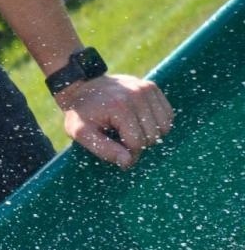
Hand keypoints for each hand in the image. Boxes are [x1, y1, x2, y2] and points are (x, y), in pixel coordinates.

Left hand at [57, 73, 172, 168]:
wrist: (82, 87)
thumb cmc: (80, 113)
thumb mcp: (81, 133)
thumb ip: (104, 150)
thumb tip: (128, 162)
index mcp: (119, 107)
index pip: (137, 143)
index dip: (128, 154)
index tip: (116, 150)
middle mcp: (137, 95)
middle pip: (153, 136)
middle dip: (139, 144)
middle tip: (121, 138)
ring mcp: (146, 89)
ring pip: (164, 127)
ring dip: (150, 134)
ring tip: (130, 130)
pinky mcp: (152, 87)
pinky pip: (168, 115)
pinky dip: (157, 123)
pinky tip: (140, 122)